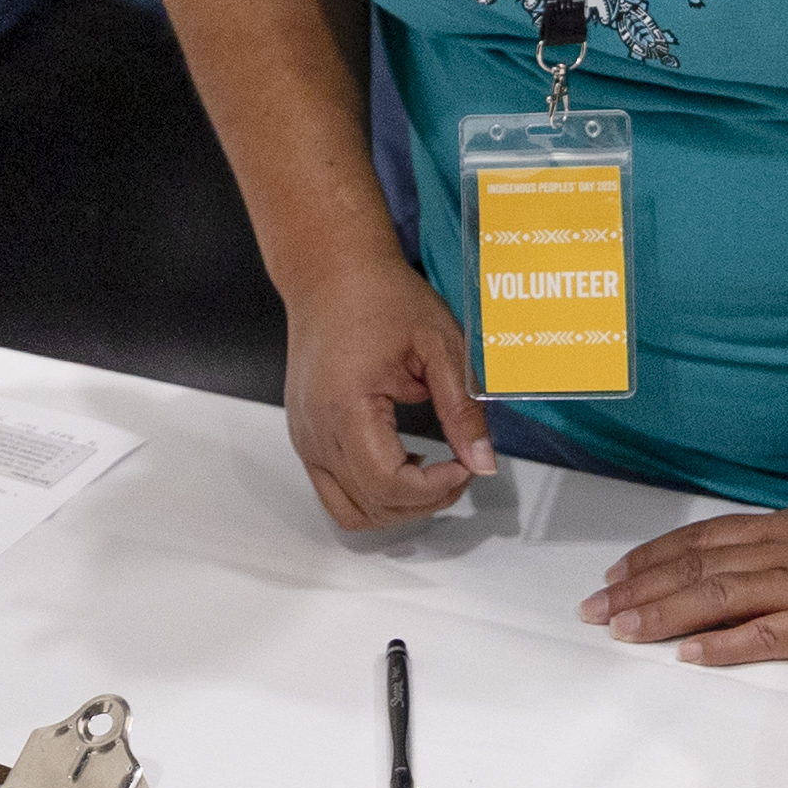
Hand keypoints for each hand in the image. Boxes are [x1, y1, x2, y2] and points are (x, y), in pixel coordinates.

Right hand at [279, 247, 492, 530]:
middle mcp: (316, 432)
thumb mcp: (439, 345)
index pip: (388, 485)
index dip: (435, 489)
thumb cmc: (379, 296)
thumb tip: (483, 461)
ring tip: (431, 471)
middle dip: (425, 501)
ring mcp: (305, 439)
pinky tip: (403, 462)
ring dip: (398, 507)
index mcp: (346, 407)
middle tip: (459, 468)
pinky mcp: (306, 438)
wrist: (331, 274)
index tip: (464, 466)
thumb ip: (462, 409)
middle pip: (372, 507)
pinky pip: (335, 491)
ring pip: (350, 512)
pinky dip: (373, 494)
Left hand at [584, 473, 787, 664]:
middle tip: (596, 608)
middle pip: (697, 569)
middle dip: (640, 589)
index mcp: (786, 526)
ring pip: (717, 599)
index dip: (657, 556)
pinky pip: (766, 635)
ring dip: (664, 614)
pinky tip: (689, 654)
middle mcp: (782, 554)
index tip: (619, 572)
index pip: (704, 539)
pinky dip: (725, 644)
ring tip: (623, 629)